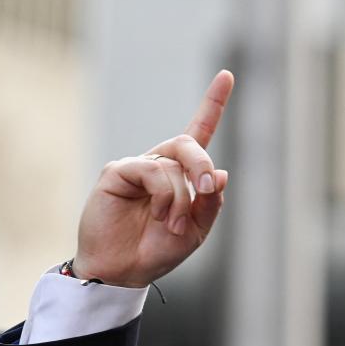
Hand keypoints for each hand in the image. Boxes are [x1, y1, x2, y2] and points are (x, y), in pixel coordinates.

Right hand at [72, 70, 234, 286]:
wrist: (125, 270)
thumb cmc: (158, 249)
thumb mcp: (197, 230)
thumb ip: (211, 203)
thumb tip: (223, 173)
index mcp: (182, 174)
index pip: (200, 131)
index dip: (213, 104)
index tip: (227, 75)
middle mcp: (160, 164)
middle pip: (189, 144)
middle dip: (203, 166)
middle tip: (207, 190)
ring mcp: (138, 166)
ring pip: (174, 163)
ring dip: (182, 197)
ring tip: (173, 223)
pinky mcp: (117, 172)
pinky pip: (153, 171)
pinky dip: (165, 195)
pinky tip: (159, 215)